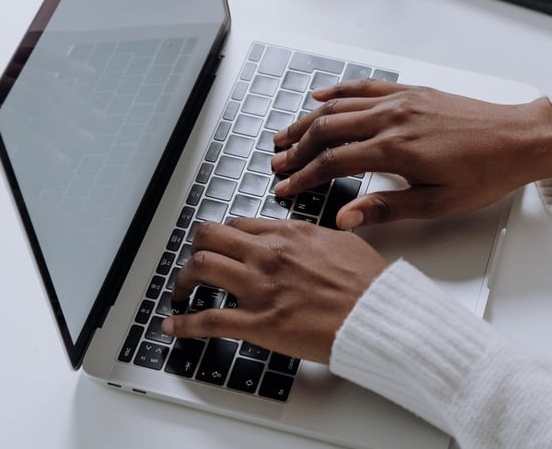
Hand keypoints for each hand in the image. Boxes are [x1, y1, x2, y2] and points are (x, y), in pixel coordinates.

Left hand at [161, 218, 387, 362]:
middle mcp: (268, 254)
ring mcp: (260, 287)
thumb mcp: (341, 241)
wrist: (378, 315)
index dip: (222, 236)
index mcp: (288, 233)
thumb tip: (301, 238)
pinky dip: (184, 324)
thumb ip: (312, 236)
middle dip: (195, 249)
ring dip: (184, 280)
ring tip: (181, 292)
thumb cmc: (368, 283)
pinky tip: (173, 326)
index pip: (238, 224)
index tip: (218, 246)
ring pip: (201, 267)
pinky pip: (208, 320)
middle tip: (193, 265)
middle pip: (209, 237)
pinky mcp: (258, 322)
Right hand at [271, 80, 551, 226]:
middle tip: (277, 162)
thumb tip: (345, 218)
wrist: (520, 138)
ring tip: (285, 135)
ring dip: (307, 120)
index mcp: (395, 150)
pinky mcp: (410, 91)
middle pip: (326, 130)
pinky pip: (364, 86)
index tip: (285, 187)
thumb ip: (386, 208)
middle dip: (296, 148)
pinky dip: (336, 91)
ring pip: (338, 106)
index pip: (332, 162)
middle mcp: (391, 119)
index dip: (303, 176)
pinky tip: (319, 96)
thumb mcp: (437, 204)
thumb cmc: (485, 173)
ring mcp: (399, 100)